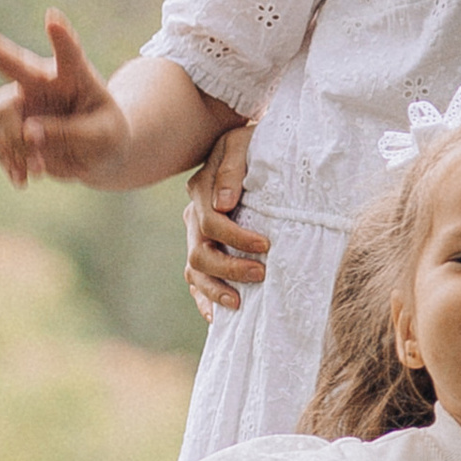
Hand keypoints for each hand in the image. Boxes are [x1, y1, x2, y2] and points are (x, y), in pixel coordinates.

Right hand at [0, 8, 129, 188]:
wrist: (94, 153)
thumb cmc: (106, 135)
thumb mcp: (103, 137)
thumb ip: (72, 133)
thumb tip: (30, 134)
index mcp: (74, 74)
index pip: (68, 53)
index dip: (61, 36)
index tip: (53, 16)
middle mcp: (41, 82)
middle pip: (10, 62)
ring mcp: (21, 103)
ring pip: (2, 115)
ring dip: (17, 144)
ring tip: (39, 170)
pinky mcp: (10, 128)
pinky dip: (11, 162)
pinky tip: (23, 179)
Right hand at [186, 120, 268, 315]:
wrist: (258, 145)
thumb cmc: (256, 143)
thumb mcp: (243, 143)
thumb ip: (232, 168)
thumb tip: (223, 203)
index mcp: (201, 189)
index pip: (211, 223)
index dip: (237, 237)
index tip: (266, 245)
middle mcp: (194, 214)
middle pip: (200, 252)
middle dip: (229, 267)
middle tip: (261, 273)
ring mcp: (196, 234)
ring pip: (194, 270)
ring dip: (215, 289)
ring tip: (239, 303)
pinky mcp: (205, 247)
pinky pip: (195, 278)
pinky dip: (204, 298)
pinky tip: (216, 317)